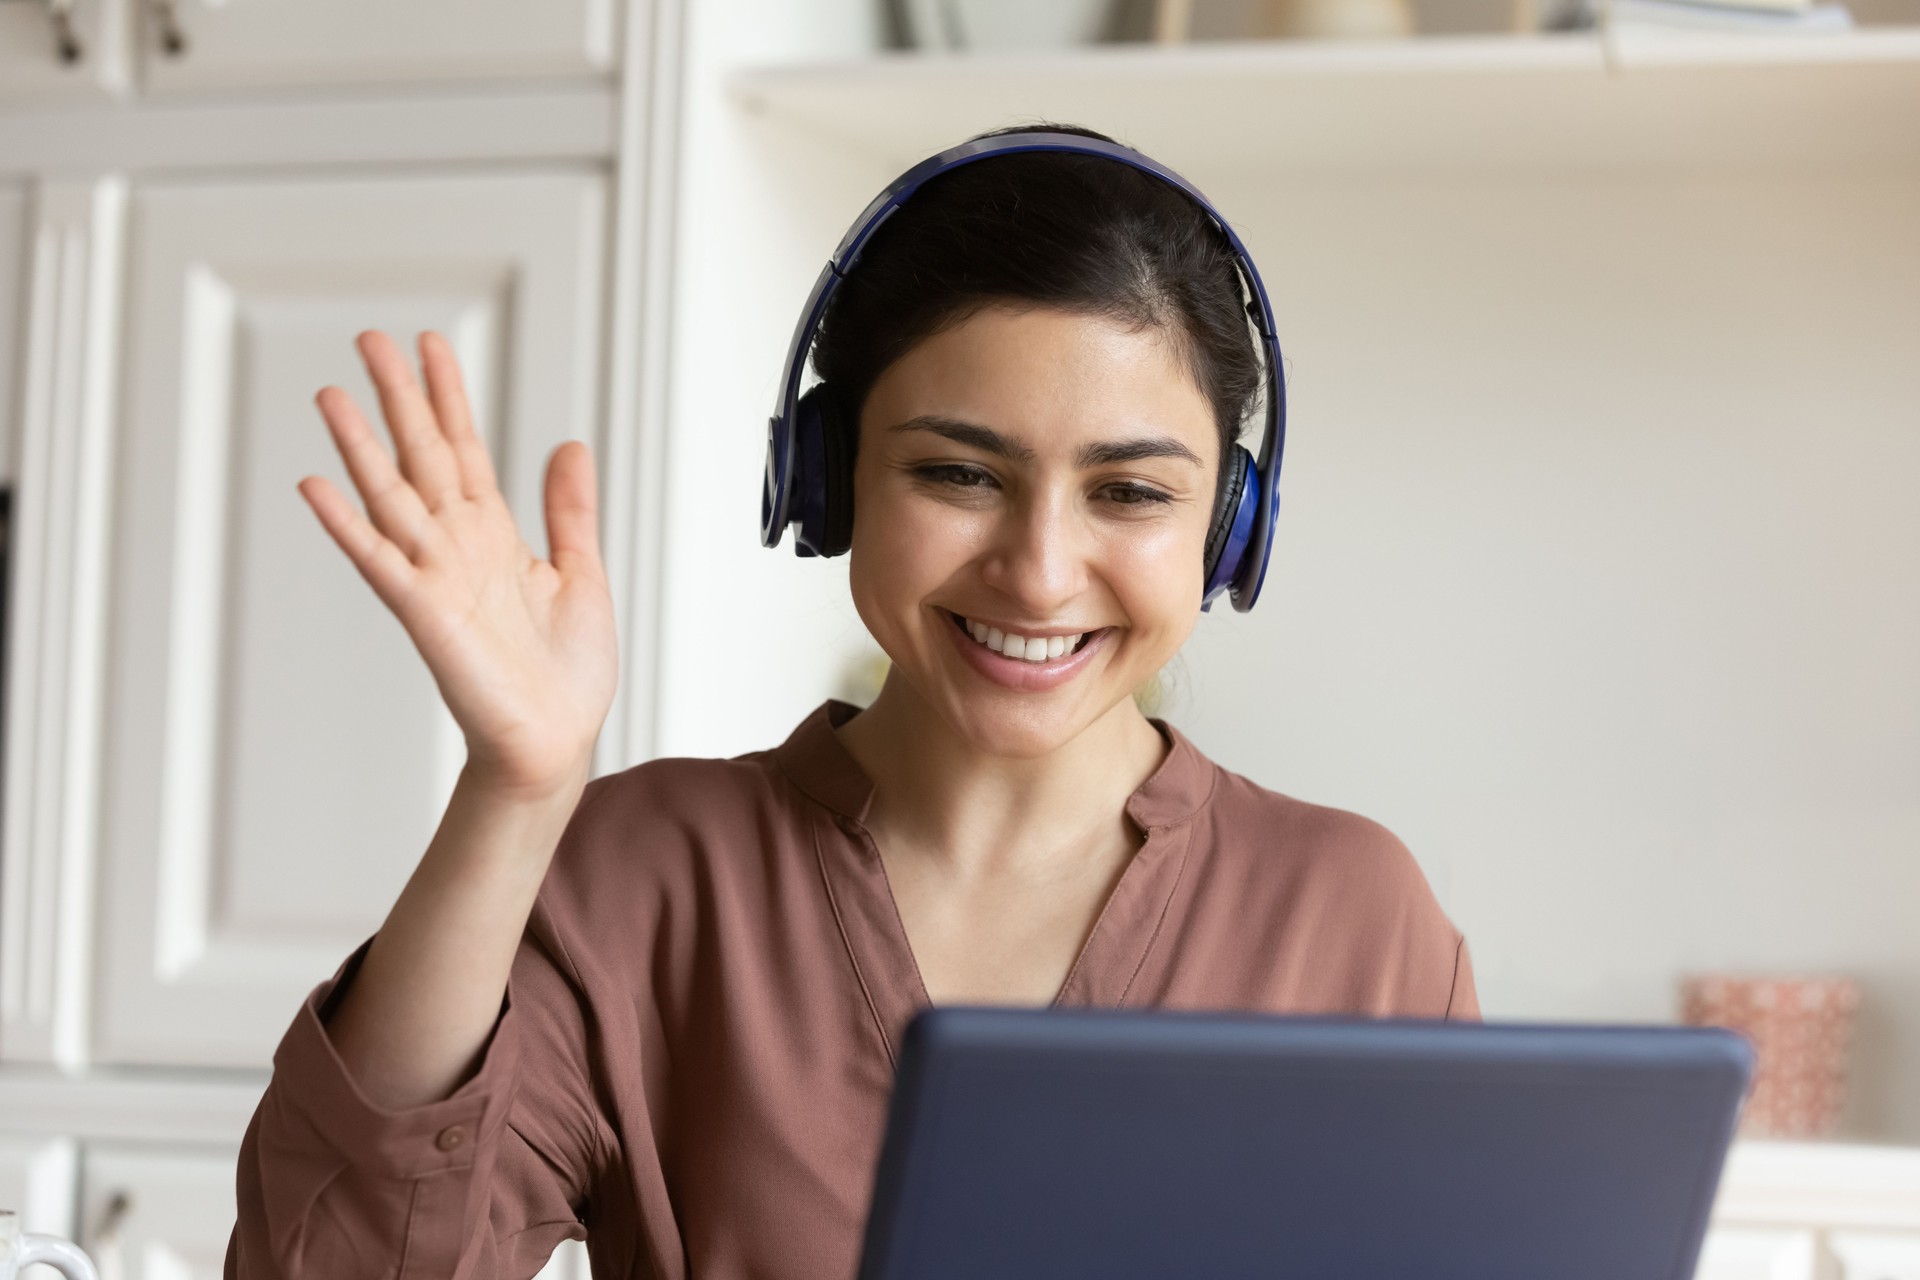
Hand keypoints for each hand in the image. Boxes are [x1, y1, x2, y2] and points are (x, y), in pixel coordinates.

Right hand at [299, 331, 616, 799]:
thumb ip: (569, 511)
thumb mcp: (580, 573)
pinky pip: (379, 561)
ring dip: (359, 447)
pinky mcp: (424, 613)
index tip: (429, 344)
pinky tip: (315, 483)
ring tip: (332, 393)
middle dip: (399, 399)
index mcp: (495, 535)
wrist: (557, 742)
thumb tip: (571, 445)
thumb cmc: (566, 675)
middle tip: (369, 338)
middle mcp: (458, 546)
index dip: (447, 397)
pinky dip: (347, 524)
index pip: (464, 449)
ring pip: (390, 497)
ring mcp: (436, 576)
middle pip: (421, 456)